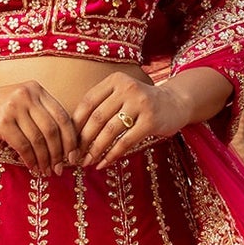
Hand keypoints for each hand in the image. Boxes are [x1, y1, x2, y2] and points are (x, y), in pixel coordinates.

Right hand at [0, 79, 82, 173]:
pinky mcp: (2, 121)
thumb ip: (40, 115)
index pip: (63, 116)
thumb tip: (65, 144)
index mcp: (36, 89)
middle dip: (59, 153)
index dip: (71, 139)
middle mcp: (27, 94)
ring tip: (46, 171)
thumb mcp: (20, 104)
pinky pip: (23, 146)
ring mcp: (14, 106)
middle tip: (59, 169)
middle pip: (53, 129)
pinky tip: (33, 167)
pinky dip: (31, 160)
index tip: (73, 156)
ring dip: (45, 160)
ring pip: (39, 140)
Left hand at [73, 71, 193, 169]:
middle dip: (83, 140)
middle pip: (97, 118)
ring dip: (95, 150)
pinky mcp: (151, 121)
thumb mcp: (121, 96)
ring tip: (87, 162)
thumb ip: (101, 106)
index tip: (67, 141)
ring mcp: (140, 103)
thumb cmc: (141, 104)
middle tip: (74, 157)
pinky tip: (103, 163)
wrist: (176, 103)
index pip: (87, 102)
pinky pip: (125, 141)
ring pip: (110, 131)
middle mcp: (127, 88)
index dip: (75, 124)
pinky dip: (112, 155)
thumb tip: (72, 132)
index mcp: (115, 80)